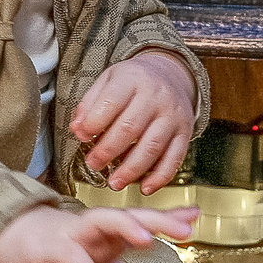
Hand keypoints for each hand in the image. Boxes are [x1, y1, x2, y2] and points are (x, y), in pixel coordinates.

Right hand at [0, 201, 197, 262]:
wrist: (11, 241)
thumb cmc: (56, 248)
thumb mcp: (92, 262)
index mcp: (109, 231)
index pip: (144, 220)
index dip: (170, 218)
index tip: (198, 216)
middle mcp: (96, 226)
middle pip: (131, 216)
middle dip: (159, 220)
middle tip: (185, 228)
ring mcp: (74, 234)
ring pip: (102, 221)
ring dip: (126, 228)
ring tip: (147, 242)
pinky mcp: (51, 249)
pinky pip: (71, 259)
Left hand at [70, 52, 195, 191]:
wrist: (172, 74)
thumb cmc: (135, 82)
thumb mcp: (109, 80)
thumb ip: (90, 103)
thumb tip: (78, 129)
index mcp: (132, 80)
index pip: (111, 101)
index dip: (94, 122)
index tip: (82, 136)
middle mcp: (155, 96)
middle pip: (130, 127)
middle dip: (108, 150)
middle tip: (94, 163)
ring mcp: (172, 115)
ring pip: (152, 146)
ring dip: (131, 169)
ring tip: (115, 182)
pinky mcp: (184, 132)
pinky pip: (175, 158)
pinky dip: (160, 177)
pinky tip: (145, 187)